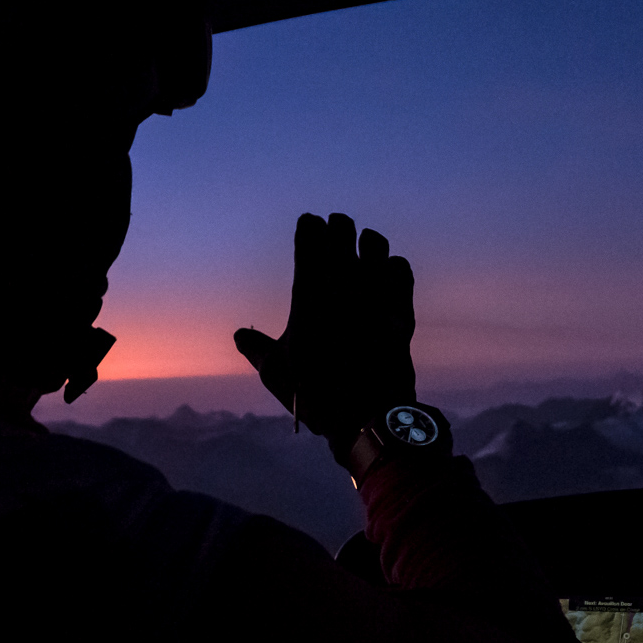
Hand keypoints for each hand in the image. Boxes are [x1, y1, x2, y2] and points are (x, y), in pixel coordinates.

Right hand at [234, 212, 416, 449]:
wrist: (367, 415)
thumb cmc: (315, 393)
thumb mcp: (275, 372)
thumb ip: (255, 347)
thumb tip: (241, 334)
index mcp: (309, 290)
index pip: (308, 235)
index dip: (307, 227)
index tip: (307, 227)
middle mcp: (344, 283)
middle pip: (342, 229)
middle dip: (336, 227)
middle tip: (334, 231)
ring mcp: (377, 293)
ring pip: (375, 243)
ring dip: (366, 241)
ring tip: (362, 247)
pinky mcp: (401, 308)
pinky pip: (401, 268)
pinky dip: (393, 266)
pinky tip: (387, 273)